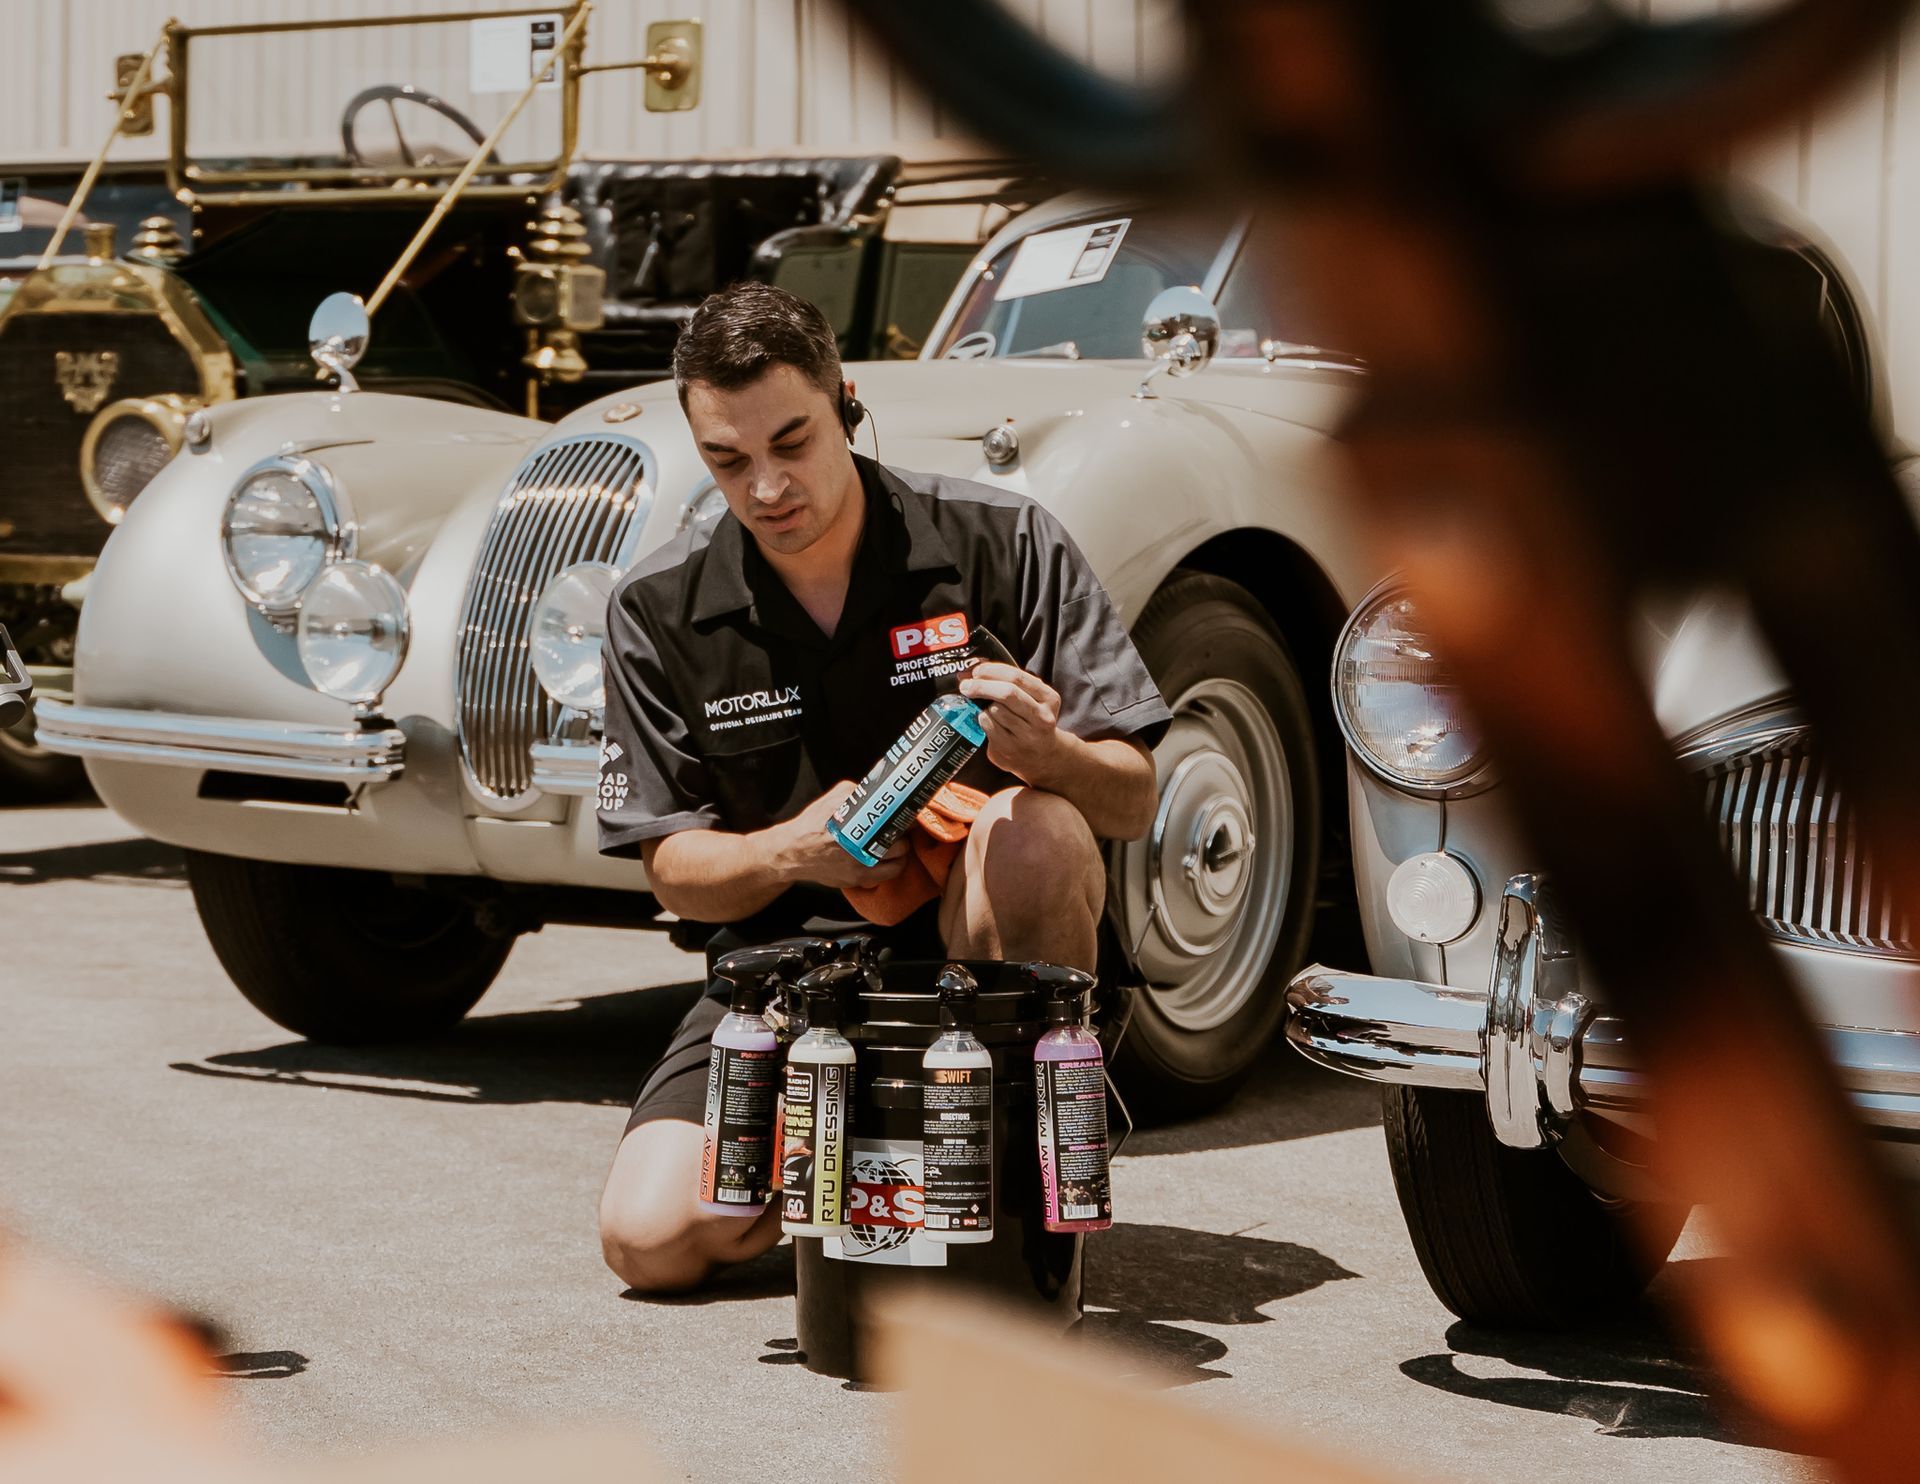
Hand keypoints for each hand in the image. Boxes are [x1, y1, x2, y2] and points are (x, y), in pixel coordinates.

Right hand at [764, 781, 907, 889]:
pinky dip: (891, 867)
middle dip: (904, 837)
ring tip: (896, 846)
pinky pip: (885, 876)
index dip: (905, 820)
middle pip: (900, 846)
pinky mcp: (856, 881)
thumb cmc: (811, 825)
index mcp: (854, 826)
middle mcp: (859, 850)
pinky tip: (887, 859)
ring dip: (901, 854)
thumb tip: (876, 789)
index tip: (907, 816)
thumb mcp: (831, 799)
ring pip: (897, 864)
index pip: (893, 824)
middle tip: (901, 831)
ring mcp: (859, 868)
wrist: (792, 852)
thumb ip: (854, 793)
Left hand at [958, 662, 1066, 783]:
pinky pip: (988, 725)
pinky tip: (990, 722)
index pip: (1017, 677)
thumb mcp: (1032, 699)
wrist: (1042, 756)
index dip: (992, 671)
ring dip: (984, 706)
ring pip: (995, 710)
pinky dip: (983, 720)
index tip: (976, 670)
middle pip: (1007, 693)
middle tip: (965, 685)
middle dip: (981, 686)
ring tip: (989, 710)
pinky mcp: (1011, 749)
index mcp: (1049, 698)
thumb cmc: (1030, 720)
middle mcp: (1042, 717)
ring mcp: (1027, 736)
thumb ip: (1010, 683)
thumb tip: (973, 671)